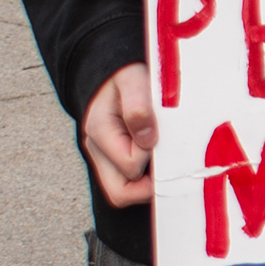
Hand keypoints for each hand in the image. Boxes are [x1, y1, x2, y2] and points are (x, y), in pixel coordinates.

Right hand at [81, 64, 156, 207]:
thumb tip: (147, 140)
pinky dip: (147, 179)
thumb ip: (137, 107)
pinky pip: (129, 186)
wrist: (113, 73)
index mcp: (99, 130)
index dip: (151, 155)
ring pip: (124, 192)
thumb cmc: (126, 75)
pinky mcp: (114, 162)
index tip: (162, 136)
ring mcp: (104, 159)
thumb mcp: (133, 79)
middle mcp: (97, 150)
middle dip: (148, 183)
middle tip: (167, 162)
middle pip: (120, 192)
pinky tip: (158, 160)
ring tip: (163, 159)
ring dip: (147, 182)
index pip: (130, 164)